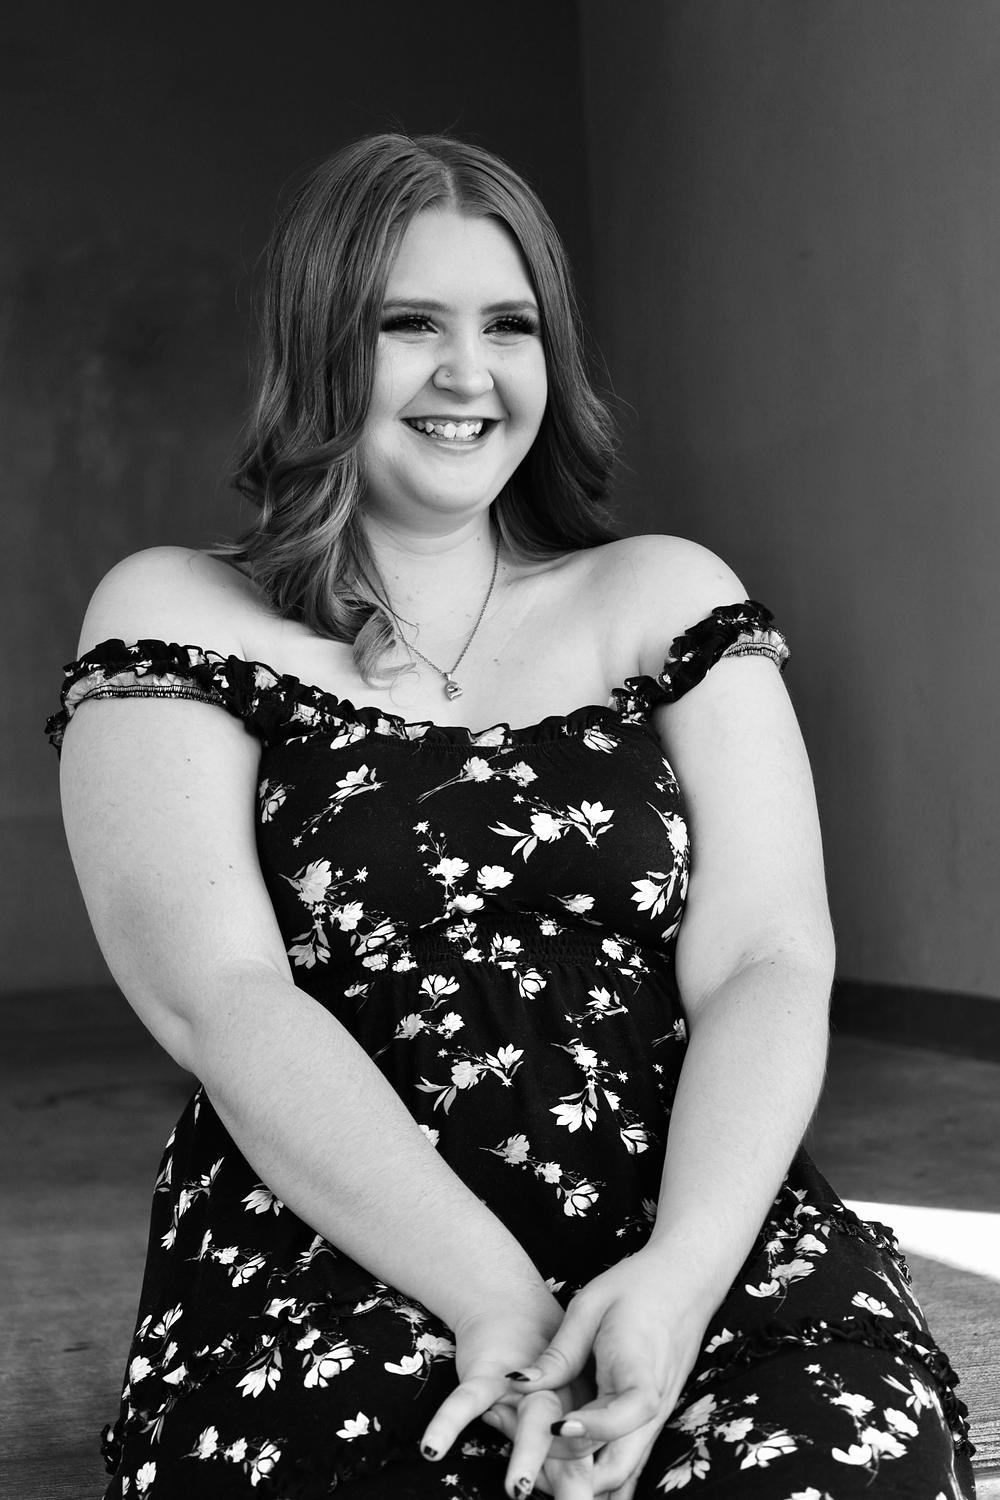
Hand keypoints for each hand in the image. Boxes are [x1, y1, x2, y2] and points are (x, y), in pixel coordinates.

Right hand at [419, 1284, 593, 1474]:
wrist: (507, 1303)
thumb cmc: (538, 1364)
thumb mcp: (558, 1406)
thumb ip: (570, 1450)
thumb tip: (577, 1495)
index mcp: (580, 1412)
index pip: (587, 1460)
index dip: (580, 1487)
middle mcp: (559, 1400)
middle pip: (570, 1446)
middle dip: (574, 1484)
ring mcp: (524, 1386)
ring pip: (529, 1423)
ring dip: (525, 1454)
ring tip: (517, 1489)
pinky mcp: (487, 1372)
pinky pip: (467, 1401)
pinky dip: (448, 1423)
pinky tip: (432, 1447)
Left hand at [492, 1248, 711, 1499]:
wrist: (685, 1280)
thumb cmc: (636, 1286)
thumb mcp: (590, 1307)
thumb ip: (559, 1353)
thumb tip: (519, 1385)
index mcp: (639, 1375)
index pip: (617, 1421)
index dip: (582, 1431)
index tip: (550, 1426)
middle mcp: (653, 1408)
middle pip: (618, 1468)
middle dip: (574, 1475)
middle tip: (531, 1459)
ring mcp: (655, 1418)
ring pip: (622, 1472)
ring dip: (585, 1478)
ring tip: (543, 1465)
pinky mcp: (651, 1419)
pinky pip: (627, 1456)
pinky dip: (599, 1466)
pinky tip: (567, 1459)